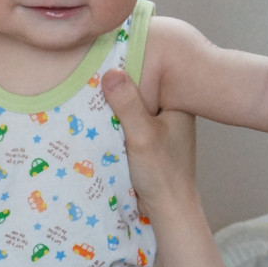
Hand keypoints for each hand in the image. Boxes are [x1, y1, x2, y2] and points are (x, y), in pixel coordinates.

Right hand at [102, 70, 196, 214]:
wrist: (169, 210)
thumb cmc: (162, 174)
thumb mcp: (142, 136)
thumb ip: (128, 105)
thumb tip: (110, 72)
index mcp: (178, 102)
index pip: (152, 72)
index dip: (128, 64)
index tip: (104, 57)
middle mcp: (172, 109)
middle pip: (141, 88)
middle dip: (119, 85)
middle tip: (91, 72)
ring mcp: (162, 125)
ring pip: (134, 105)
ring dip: (115, 104)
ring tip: (89, 90)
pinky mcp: (151, 139)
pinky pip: (130, 121)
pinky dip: (117, 120)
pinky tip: (98, 116)